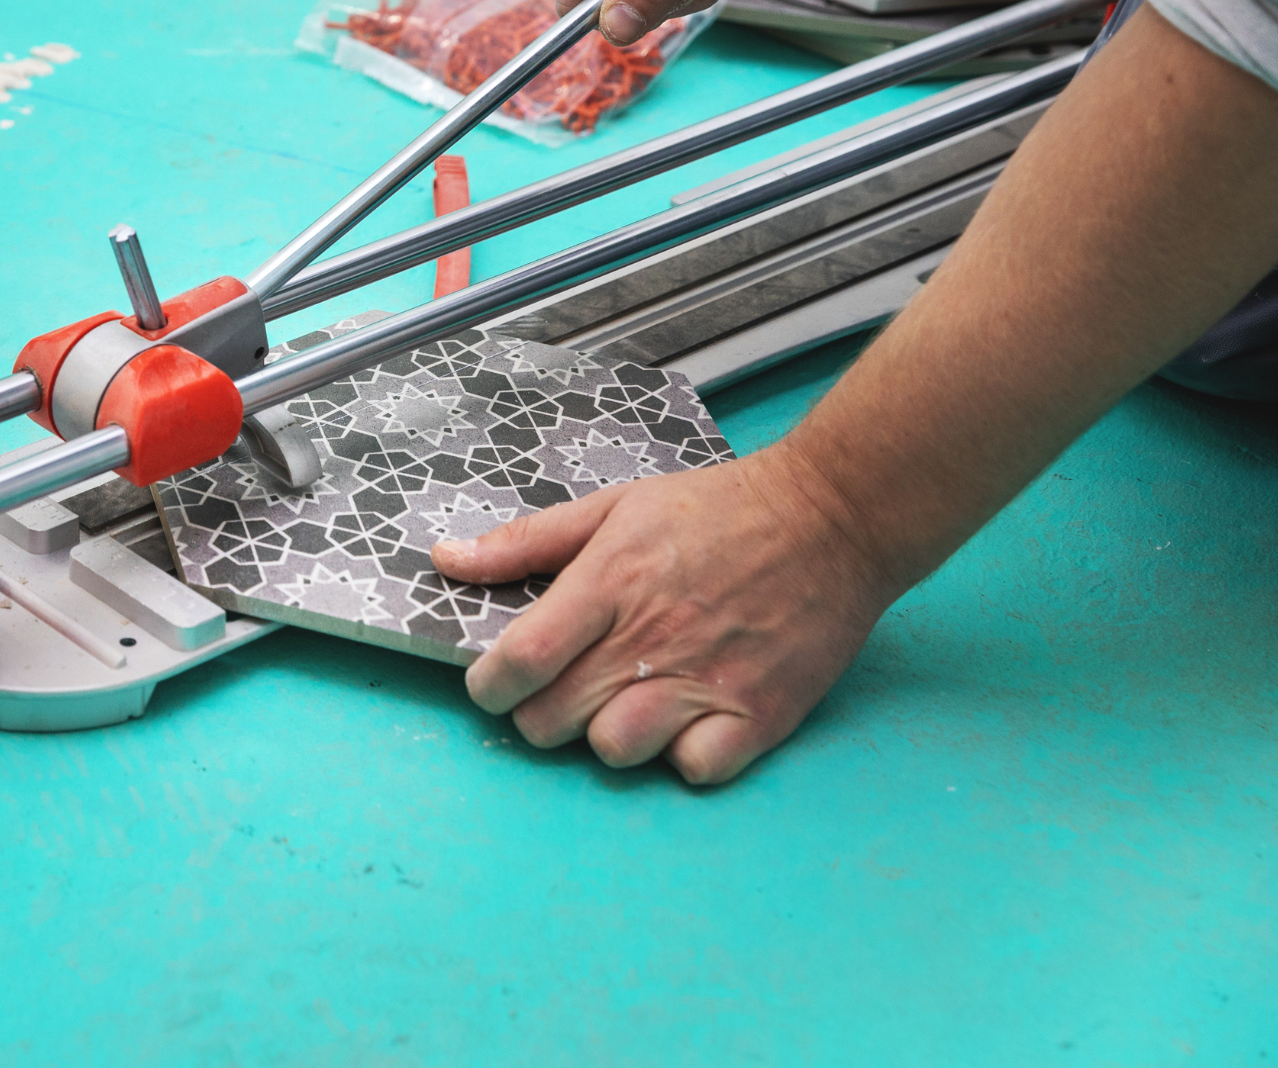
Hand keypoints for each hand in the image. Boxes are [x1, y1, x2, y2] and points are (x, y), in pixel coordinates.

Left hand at [430, 445, 900, 784]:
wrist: (832, 519)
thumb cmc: (716, 510)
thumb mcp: (614, 507)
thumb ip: (525, 542)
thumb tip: (445, 560)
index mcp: (610, 584)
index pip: (521, 660)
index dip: (488, 686)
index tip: (491, 684)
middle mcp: (653, 639)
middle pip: (554, 720)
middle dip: (539, 713)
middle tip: (563, 687)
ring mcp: (707, 681)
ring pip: (616, 752)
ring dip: (609, 735)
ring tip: (627, 700)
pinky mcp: (759, 715)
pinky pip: (693, 771)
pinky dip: (683, 755)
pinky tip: (687, 717)